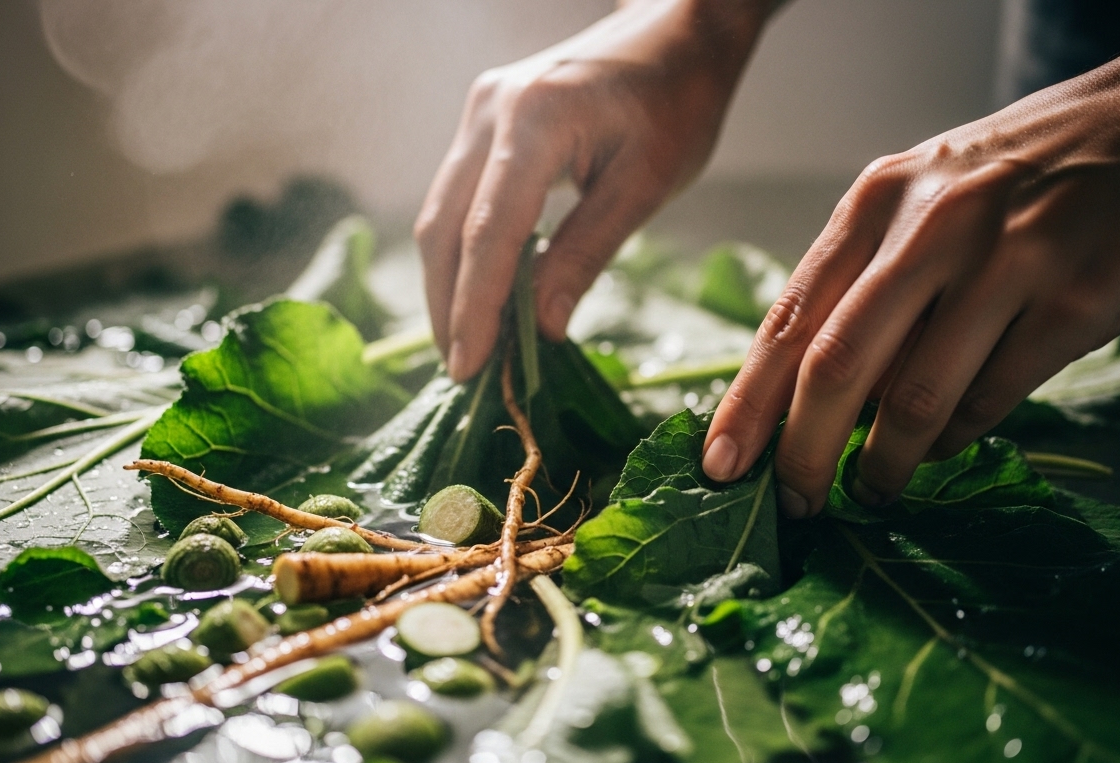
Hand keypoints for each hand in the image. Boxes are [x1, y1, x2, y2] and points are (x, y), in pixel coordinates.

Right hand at [415, 0, 778, 380]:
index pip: (488, 234)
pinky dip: (463, 249)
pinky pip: (457, 194)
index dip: (474, 308)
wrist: (677, 30)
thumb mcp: (646, 184)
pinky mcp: (482, 117)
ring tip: (466, 344)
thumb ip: (587, 253)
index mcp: (535, 122)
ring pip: (440, 212)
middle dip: (448, 305)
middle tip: (462, 372)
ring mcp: (479, 109)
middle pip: (444, 226)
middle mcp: (490, 110)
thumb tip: (540, 328)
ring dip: (449, 281)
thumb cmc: (678, 103)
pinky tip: (479, 293)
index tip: (468, 368)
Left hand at [703, 2, 1119, 516]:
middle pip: (835, 368)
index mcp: (875, 202)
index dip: (748, 404)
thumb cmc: (1016, 176)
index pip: (789, 319)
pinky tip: (941, 447)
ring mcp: (1004, 264)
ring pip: (912, 398)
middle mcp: (930, 229)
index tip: (720, 466)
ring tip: (870, 491)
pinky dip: (954, 439)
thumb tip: (802, 393)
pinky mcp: (1071, 303)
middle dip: (802, 453)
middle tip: (792, 505)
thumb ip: (862, 279)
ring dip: (883, 464)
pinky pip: (990, 400)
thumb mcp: (919, 196)